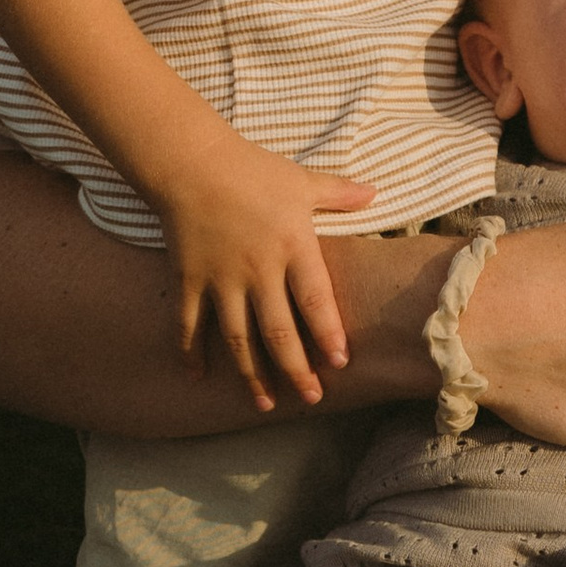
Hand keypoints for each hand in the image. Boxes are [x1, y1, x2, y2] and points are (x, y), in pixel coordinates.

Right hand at [158, 138, 376, 407]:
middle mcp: (258, 269)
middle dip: (296, 370)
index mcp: (292, 246)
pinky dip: (191, 353)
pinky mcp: (189, 279)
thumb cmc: (252, 170)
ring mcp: (221, 278)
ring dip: (251, 375)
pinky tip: (198, 378)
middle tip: (311, 398)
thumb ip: (339, 193)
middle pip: (279, 332)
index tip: (340, 362)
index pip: (315, 300)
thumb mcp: (302, 180)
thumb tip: (376, 192)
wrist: (191, 162)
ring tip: (264, 404)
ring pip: (237, 338)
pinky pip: (189, 325)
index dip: (328, 333)